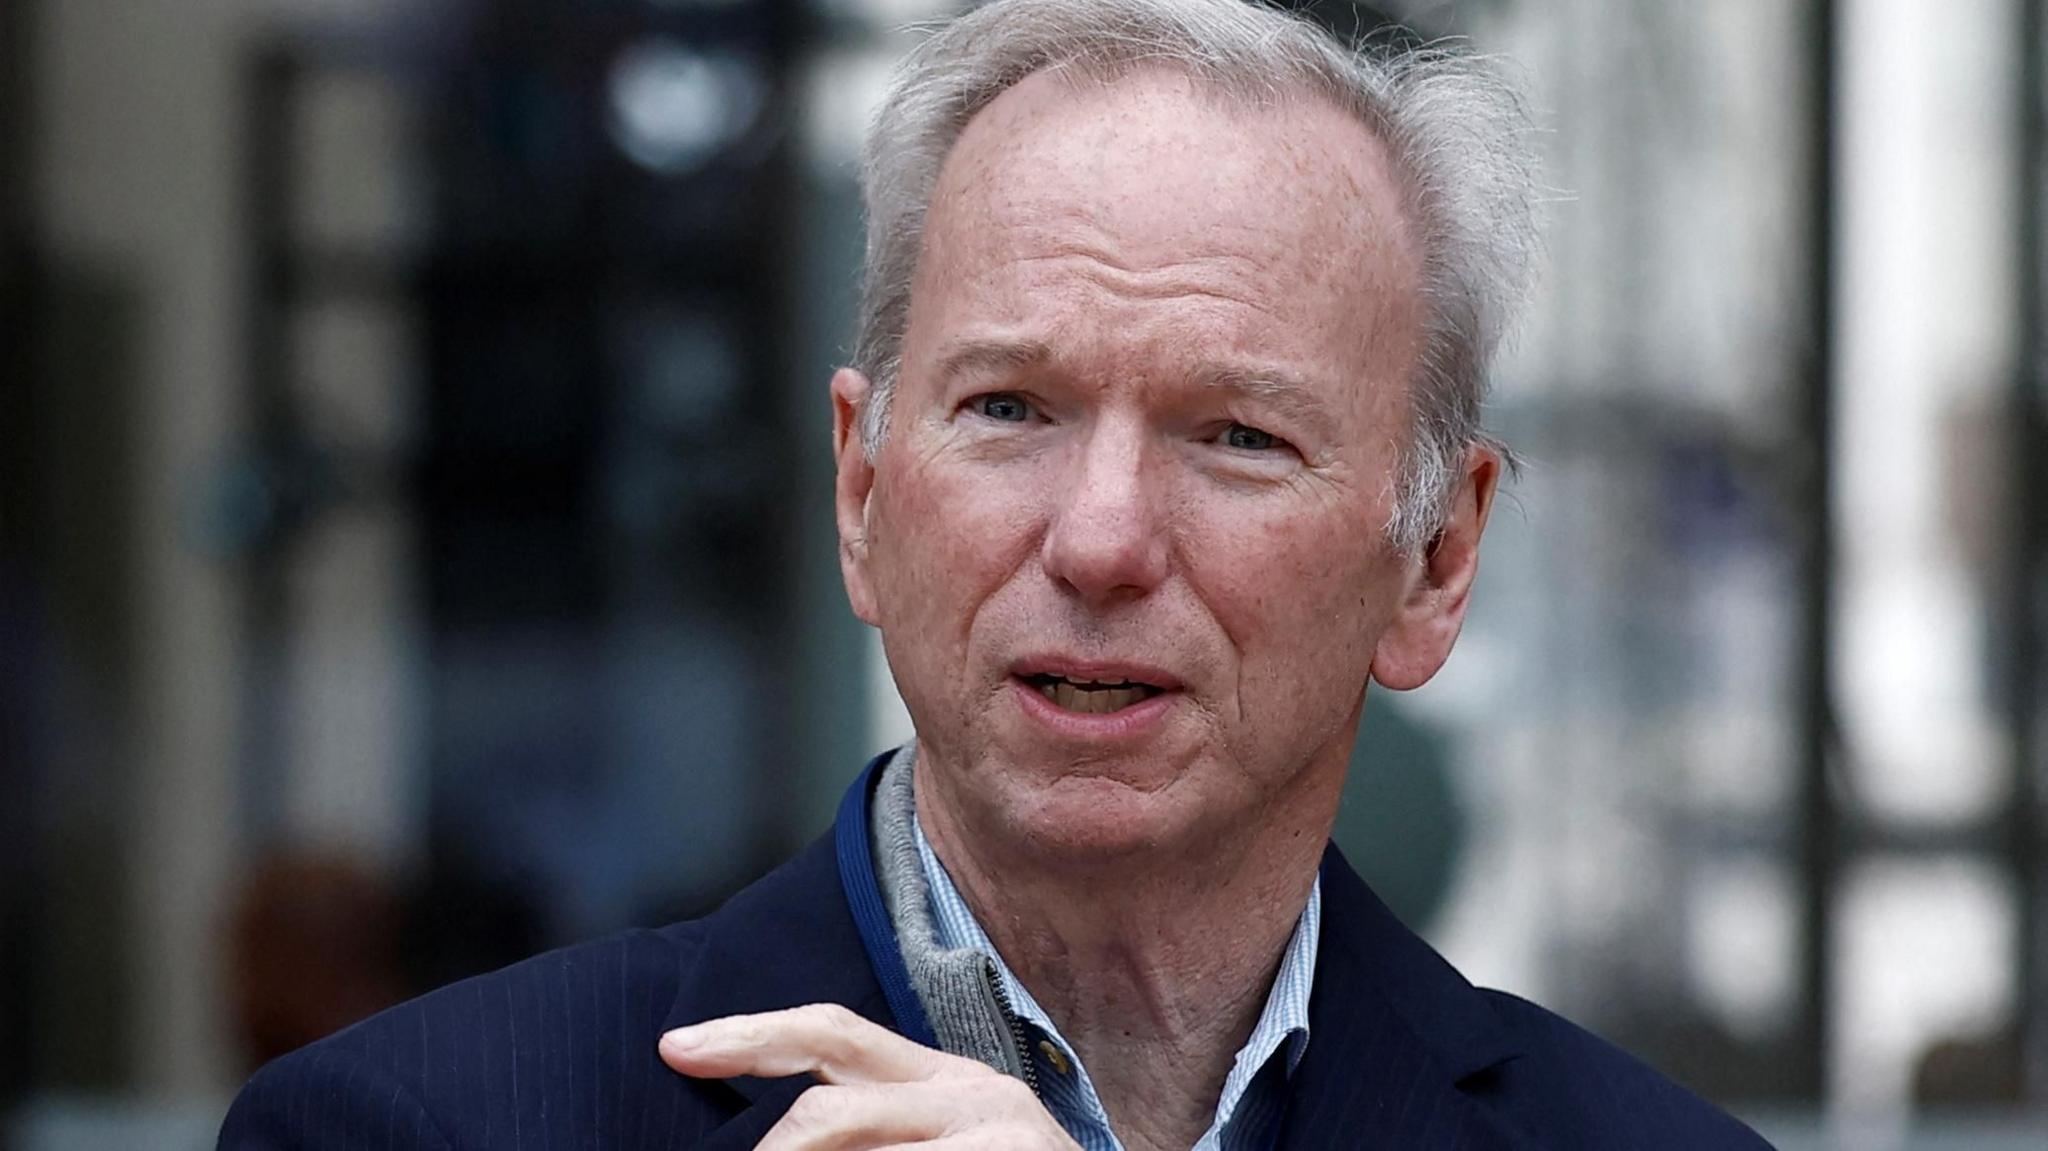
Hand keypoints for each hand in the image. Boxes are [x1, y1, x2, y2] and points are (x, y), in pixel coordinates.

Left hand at [660, 1003, 1081, 1149]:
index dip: (750, 1036)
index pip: (835, 1035)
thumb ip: (881, 1130)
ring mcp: (998, 1142)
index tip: (674, 1048)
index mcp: (949, 1082)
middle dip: (769, 1150)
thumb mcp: (949, 1145)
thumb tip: (782, 1135)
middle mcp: (976, 1100)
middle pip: (829, 1108)